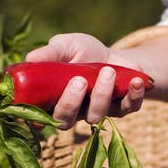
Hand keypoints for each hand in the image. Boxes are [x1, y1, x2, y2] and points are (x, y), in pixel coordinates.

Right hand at [26, 33, 147, 127]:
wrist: (113, 55)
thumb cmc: (82, 53)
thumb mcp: (65, 46)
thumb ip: (50, 53)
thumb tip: (31, 58)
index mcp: (53, 101)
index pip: (40, 117)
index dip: (36, 118)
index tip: (40, 106)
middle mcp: (73, 113)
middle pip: (66, 121)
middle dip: (71, 103)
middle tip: (79, 81)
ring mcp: (97, 113)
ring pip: (96, 116)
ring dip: (102, 94)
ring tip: (107, 71)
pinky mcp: (122, 109)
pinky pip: (127, 108)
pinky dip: (133, 95)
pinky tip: (136, 81)